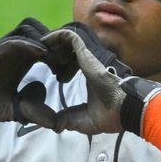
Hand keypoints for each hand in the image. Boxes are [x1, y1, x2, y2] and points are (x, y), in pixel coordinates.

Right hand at [0, 18, 57, 127]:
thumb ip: (32, 112)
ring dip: (44, 38)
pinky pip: (13, 41)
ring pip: (28, 28)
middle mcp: (13, 52)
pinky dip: (29, 44)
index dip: (60, 53)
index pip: (46, 46)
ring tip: (54, 58)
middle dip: (56, 42)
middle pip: (41, 31)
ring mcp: (2, 49)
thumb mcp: (13, 110)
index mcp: (20, 62)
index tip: (70, 69)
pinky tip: (42, 54)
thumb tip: (54, 121)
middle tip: (65, 61)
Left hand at [42, 28, 160, 134]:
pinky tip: (44, 40)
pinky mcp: (86, 52)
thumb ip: (68, 120)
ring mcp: (87, 57)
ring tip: (39, 49)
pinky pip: (69, 36)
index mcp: (89, 77)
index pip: (73, 66)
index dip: (60, 66)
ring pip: (67, 42)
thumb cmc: (109, 114)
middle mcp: (88, 64)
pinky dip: (55, 36)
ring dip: (52, 44)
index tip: (50, 72)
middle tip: (40, 60)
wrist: (121, 108)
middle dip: (53, 54)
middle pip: (68, 51)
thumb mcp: (82, 120)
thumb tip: (55, 126)